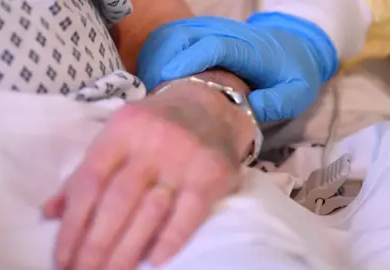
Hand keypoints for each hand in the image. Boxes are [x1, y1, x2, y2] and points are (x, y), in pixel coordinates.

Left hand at [42, 72, 253, 269]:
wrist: (208, 107)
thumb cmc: (154, 127)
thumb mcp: (116, 137)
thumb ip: (84, 173)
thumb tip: (49, 213)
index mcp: (120, 131)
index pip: (90, 182)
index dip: (73, 224)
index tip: (62, 258)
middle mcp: (150, 142)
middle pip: (116, 201)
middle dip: (96, 244)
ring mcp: (182, 158)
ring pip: (149, 211)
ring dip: (127, 250)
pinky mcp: (211, 174)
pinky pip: (189, 213)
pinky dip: (170, 239)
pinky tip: (153, 261)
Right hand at [137, 14, 338, 122]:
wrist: (291, 49)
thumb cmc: (290, 74)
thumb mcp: (297, 91)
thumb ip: (279, 101)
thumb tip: (249, 108)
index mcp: (249, 47)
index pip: (215, 45)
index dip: (191, 60)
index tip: (171, 79)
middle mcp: (225, 32)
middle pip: (184, 35)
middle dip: (164, 60)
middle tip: (156, 91)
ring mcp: (209, 30)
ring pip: (172, 34)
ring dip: (156, 58)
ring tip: (151, 87)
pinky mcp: (198, 34)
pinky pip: (169, 38)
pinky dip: (155, 55)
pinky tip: (154, 78)